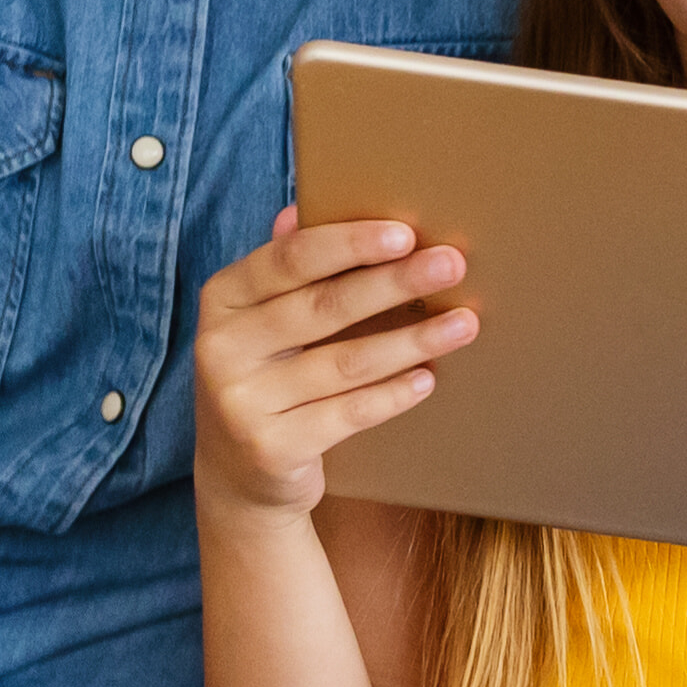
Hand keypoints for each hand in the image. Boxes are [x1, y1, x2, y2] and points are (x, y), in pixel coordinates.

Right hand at [193, 205, 478, 517]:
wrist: (237, 477)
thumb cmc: (267, 377)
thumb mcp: (261, 322)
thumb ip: (283, 270)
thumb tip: (298, 210)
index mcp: (223, 300)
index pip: (289, 259)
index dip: (349, 243)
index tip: (406, 233)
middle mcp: (221, 347)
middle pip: (323, 305)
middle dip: (395, 283)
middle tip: (452, 264)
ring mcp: (242, 401)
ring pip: (345, 362)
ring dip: (412, 340)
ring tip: (464, 323)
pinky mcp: (271, 448)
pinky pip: (349, 414)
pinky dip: (393, 394)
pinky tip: (428, 377)